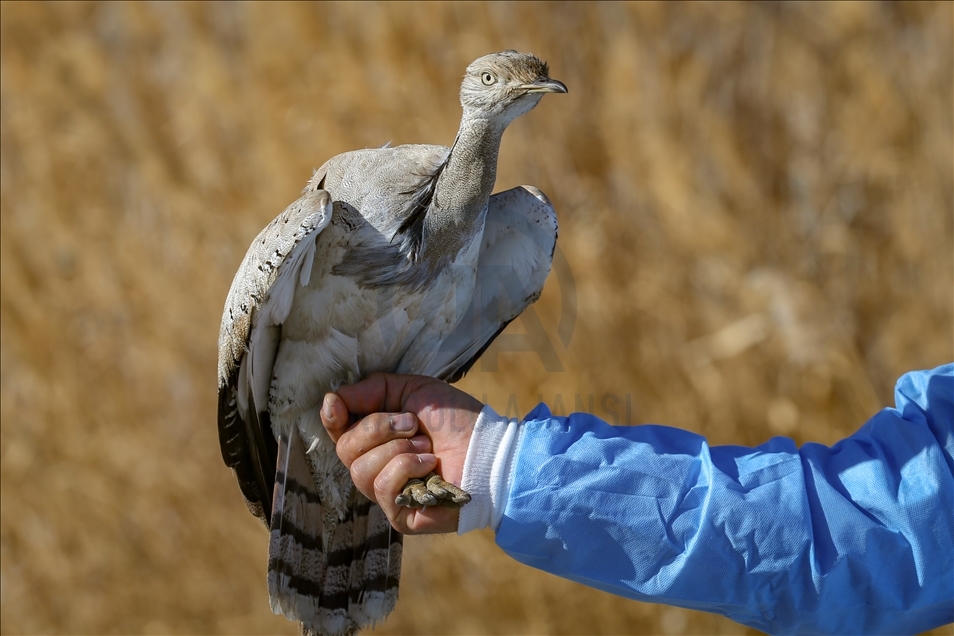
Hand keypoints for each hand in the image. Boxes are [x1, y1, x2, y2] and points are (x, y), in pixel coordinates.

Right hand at [321, 373, 481, 533]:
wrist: (490, 448)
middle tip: (412, 423)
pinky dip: (405, 468)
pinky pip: (381, 489)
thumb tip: (330, 400)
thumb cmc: (456, 420)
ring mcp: (387, 493)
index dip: (331, 418)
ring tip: (426, 446)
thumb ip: (371, 390)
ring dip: (397, 449)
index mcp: (375, 438)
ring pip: (360, 470)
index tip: (338, 406)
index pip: (336, 431)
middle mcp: (376, 467)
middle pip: (345, 449)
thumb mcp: (412, 390)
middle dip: (378, 428)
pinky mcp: (400, 516)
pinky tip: (429, 464)